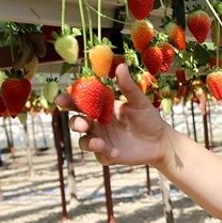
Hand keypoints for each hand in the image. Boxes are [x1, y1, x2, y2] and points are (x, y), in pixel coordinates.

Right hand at [55, 63, 170, 166]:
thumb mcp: (139, 101)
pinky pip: (100, 156)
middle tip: (84, 124)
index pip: (80, 103)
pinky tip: (115, 152)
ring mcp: (101, 140)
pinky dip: (104, 154)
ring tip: (99, 142)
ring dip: (88, 142)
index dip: (68, 101)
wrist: (161, 141)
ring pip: (84, 141)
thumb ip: (127, 86)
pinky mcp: (109, 155)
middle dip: (76, 123)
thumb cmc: (148, 118)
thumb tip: (120, 66)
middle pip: (77, 122)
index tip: (60, 99)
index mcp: (101, 108)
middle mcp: (97, 124)